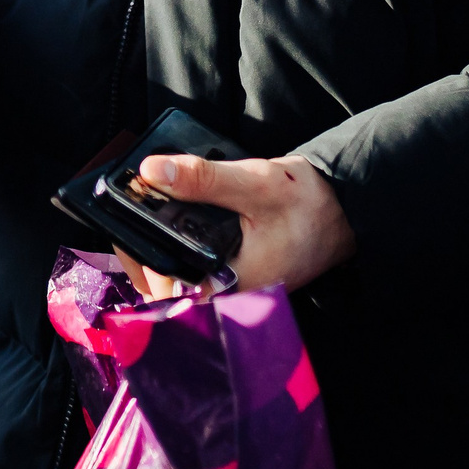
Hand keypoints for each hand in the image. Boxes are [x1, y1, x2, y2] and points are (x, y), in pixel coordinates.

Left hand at [115, 154, 355, 301]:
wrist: (345, 211)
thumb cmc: (308, 204)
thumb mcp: (256, 183)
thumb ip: (205, 179)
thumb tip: (152, 171)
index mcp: (231, 288)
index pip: (168, 297)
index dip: (139, 268)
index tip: (123, 235)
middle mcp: (229, 297)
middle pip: (167, 290)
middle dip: (142, 258)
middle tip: (125, 222)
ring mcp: (231, 289)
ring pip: (179, 281)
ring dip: (158, 255)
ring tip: (144, 219)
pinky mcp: (234, 276)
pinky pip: (195, 271)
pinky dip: (178, 251)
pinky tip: (170, 225)